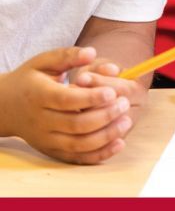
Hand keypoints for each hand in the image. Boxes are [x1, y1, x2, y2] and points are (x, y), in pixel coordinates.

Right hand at [0, 47, 132, 163]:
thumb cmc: (29, 80)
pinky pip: (78, 158)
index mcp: (38, 96)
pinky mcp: (52, 151)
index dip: (91, 98)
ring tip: (126, 121)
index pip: (66, 100)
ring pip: (79, 144)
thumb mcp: (43, 62)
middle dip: (104, 116)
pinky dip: (100, 154)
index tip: (112, 92)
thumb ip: (67, 56)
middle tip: (124, 104)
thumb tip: (92, 52)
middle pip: (76, 124)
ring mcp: (46, 139)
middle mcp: (41, 121)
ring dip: (106, 136)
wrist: (4, 107)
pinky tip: (119, 143)